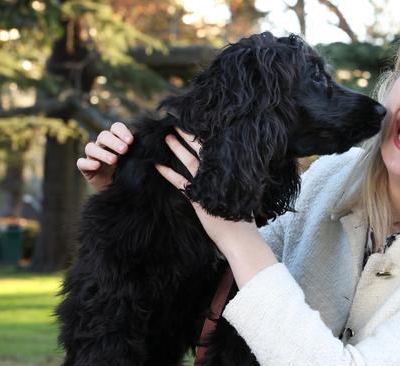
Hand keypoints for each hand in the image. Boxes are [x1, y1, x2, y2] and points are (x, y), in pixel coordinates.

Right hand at [77, 122, 133, 191]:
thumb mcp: (135, 162)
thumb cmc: (129, 172)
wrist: (120, 190)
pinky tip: (97, 166)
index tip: (131, 141)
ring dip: (102, 152)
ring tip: (114, 160)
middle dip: (114, 141)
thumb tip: (150, 146)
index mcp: (116, 140)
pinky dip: (88, 163)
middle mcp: (103, 145)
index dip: (122, 132)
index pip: (116, 128)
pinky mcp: (85, 168)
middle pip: (103, 136)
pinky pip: (81, 163)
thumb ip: (139, 153)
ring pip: (90, 147)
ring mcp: (93, 156)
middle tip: (124, 150)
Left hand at [154, 128, 259, 248]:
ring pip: (189, 161)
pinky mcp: (197, 198)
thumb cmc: (242, 219)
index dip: (204, 137)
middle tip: (178, 122)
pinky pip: (179, 182)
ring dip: (177, 148)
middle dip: (189, 135)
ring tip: (167, 136)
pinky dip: (167, 173)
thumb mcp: (242, 194)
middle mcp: (218, 175)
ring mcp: (207, 185)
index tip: (197, 124)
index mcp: (229, 172)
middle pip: (201, 150)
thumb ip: (236, 181)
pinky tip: (157, 166)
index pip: (215, 150)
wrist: (240, 237)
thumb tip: (233, 169)